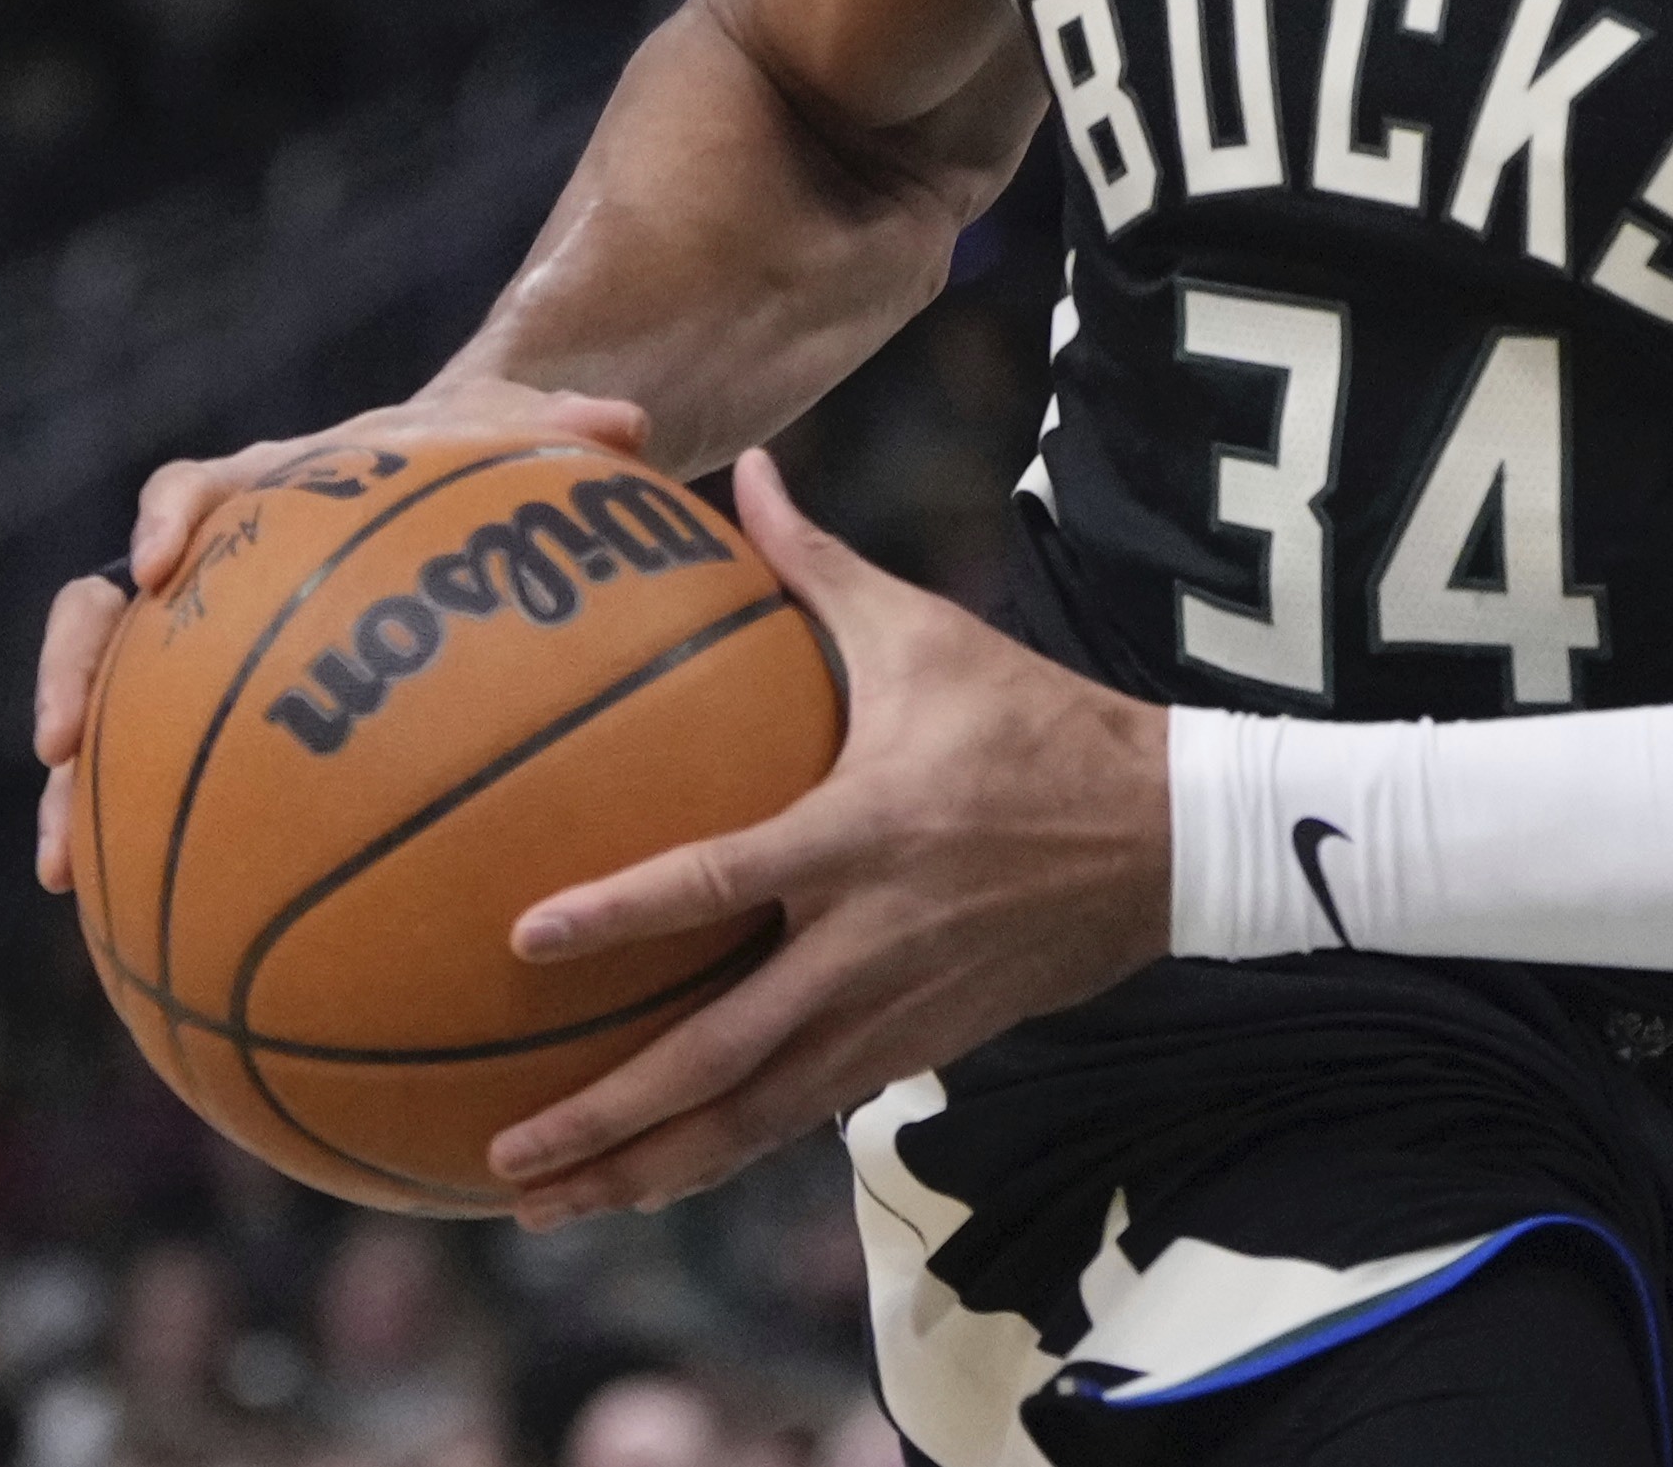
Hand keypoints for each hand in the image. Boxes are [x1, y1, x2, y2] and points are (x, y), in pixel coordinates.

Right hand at [34, 374, 655, 893]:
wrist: (449, 502)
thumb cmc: (477, 466)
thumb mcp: (517, 440)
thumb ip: (559, 430)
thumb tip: (628, 424)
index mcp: (259, 489)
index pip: (189, 489)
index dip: (166, 519)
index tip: (160, 562)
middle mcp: (204, 570)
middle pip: (98, 612)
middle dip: (67, 674)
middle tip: (60, 746)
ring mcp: (189, 653)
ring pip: (102, 715)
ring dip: (77, 789)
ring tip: (61, 866)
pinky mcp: (208, 726)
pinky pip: (159, 787)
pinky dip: (145, 847)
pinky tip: (147, 926)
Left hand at [482, 445, 1168, 1223]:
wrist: (1168, 835)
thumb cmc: (1036, 720)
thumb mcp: (929, 635)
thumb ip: (818, 564)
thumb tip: (741, 470)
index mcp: (862, 832)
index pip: (724, 881)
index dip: (625, 914)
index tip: (523, 940)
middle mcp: (869, 940)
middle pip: (723, 1052)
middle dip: (608, 1113)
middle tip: (505, 1152)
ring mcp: (895, 1010)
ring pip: (755, 1116)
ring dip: (647, 1166)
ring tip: (543, 1202)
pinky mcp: (918, 1048)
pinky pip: (799, 1117)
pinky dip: (717, 1156)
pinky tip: (645, 1179)